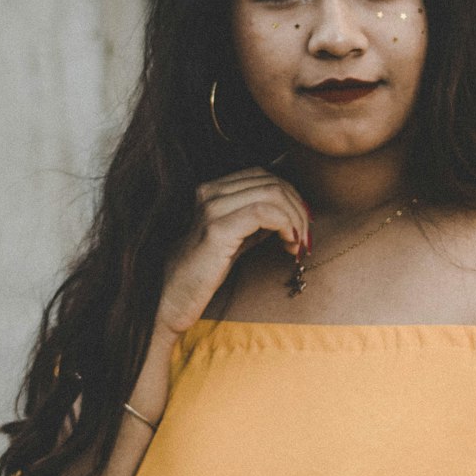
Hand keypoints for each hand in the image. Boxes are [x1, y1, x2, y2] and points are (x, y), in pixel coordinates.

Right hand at [154, 168, 310, 336]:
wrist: (170, 300)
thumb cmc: (203, 273)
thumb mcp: (235, 239)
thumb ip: (256, 221)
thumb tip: (292, 211)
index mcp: (212, 189)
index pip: (264, 176)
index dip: (291, 196)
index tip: (302, 223)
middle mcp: (210, 192)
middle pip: (272, 182)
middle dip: (298, 208)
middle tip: (305, 238)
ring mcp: (212, 208)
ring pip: (273, 194)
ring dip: (296, 219)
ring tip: (298, 245)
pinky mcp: (217, 230)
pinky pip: (264, 214)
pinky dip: (286, 226)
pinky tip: (289, 246)